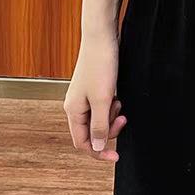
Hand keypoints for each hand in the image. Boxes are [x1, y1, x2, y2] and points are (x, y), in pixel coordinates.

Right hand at [63, 34, 126, 161]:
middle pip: (92, 132)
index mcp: (73, 111)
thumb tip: (98, 146)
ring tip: (118, 101)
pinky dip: (111, 105)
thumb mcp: (102, 100)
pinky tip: (116, 95)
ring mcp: (84, 97)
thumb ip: (100, 125)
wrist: (101, 38)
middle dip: (109, 129)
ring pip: (99, 119)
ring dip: (111, 116)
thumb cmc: (99, 64)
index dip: (99, 152)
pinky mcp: (93, 89)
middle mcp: (76, 105)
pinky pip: (103, 107)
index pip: (83, 143)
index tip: (115, 156)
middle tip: (122, 119)